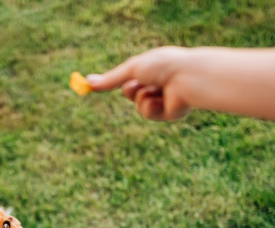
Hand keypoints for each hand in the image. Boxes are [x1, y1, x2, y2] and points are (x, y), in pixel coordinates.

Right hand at [87, 46, 201, 120]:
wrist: (186, 78)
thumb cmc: (162, 66)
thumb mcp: (132, 69)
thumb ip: (111, 79)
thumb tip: (87, 82)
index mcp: (152, 68)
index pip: (130, 77)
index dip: (117, 82)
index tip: (101, 87)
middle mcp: (158, 84)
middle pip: (132, 94)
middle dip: (131, 90)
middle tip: (136, 85)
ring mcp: (163, 100)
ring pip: (139, 106)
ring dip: (142, 98)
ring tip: (155, 89)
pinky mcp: (169, 114)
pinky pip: (149, 115)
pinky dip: (151, 107)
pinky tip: (162, 100)